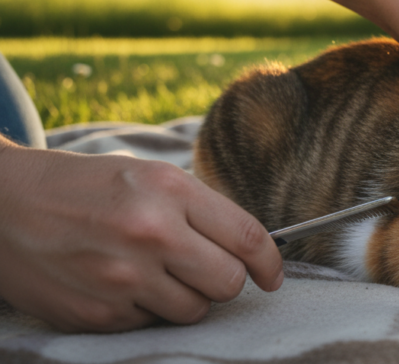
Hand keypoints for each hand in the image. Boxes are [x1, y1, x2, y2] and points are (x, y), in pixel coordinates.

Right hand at [0, 143, 283, 331]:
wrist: (3, 207)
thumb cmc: (86, 187)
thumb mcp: (149, 176)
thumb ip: (201, 209)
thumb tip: (252, 249)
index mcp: (169, 190)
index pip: (247, 237)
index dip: (271, 262)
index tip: (273, 274)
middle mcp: (150, 233)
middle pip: (228, 282)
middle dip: (227, 280)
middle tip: (207, 269)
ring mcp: (123, 277)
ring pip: (194, 310)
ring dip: (188, 297)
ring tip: (156, 271)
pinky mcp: (98, 313)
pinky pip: (151, 323)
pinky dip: (146, 308)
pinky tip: (120, 282)